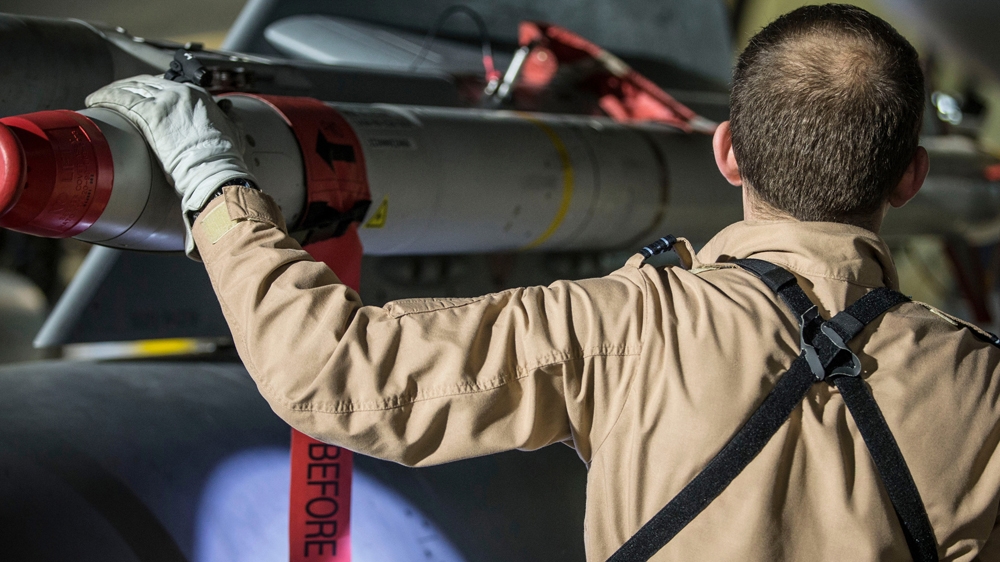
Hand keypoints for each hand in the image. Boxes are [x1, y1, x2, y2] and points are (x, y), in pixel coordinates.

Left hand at [86, 75, 256, 254]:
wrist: (216, 172)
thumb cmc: (224, 160)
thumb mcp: (234, 132)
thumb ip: (229, 118)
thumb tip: (228, 109)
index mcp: (198, 95)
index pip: (165, 84)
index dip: (147, 88)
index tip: (137, 94)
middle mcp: (181, 92)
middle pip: (145, 83)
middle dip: (127, 88)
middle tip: (112, 95)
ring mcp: (165, 101)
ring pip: (131, 88)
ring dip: (112, 92)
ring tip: (99, 98)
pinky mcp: (152, 114)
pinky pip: (122, 99)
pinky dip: (105, 97)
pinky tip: (95, 100)